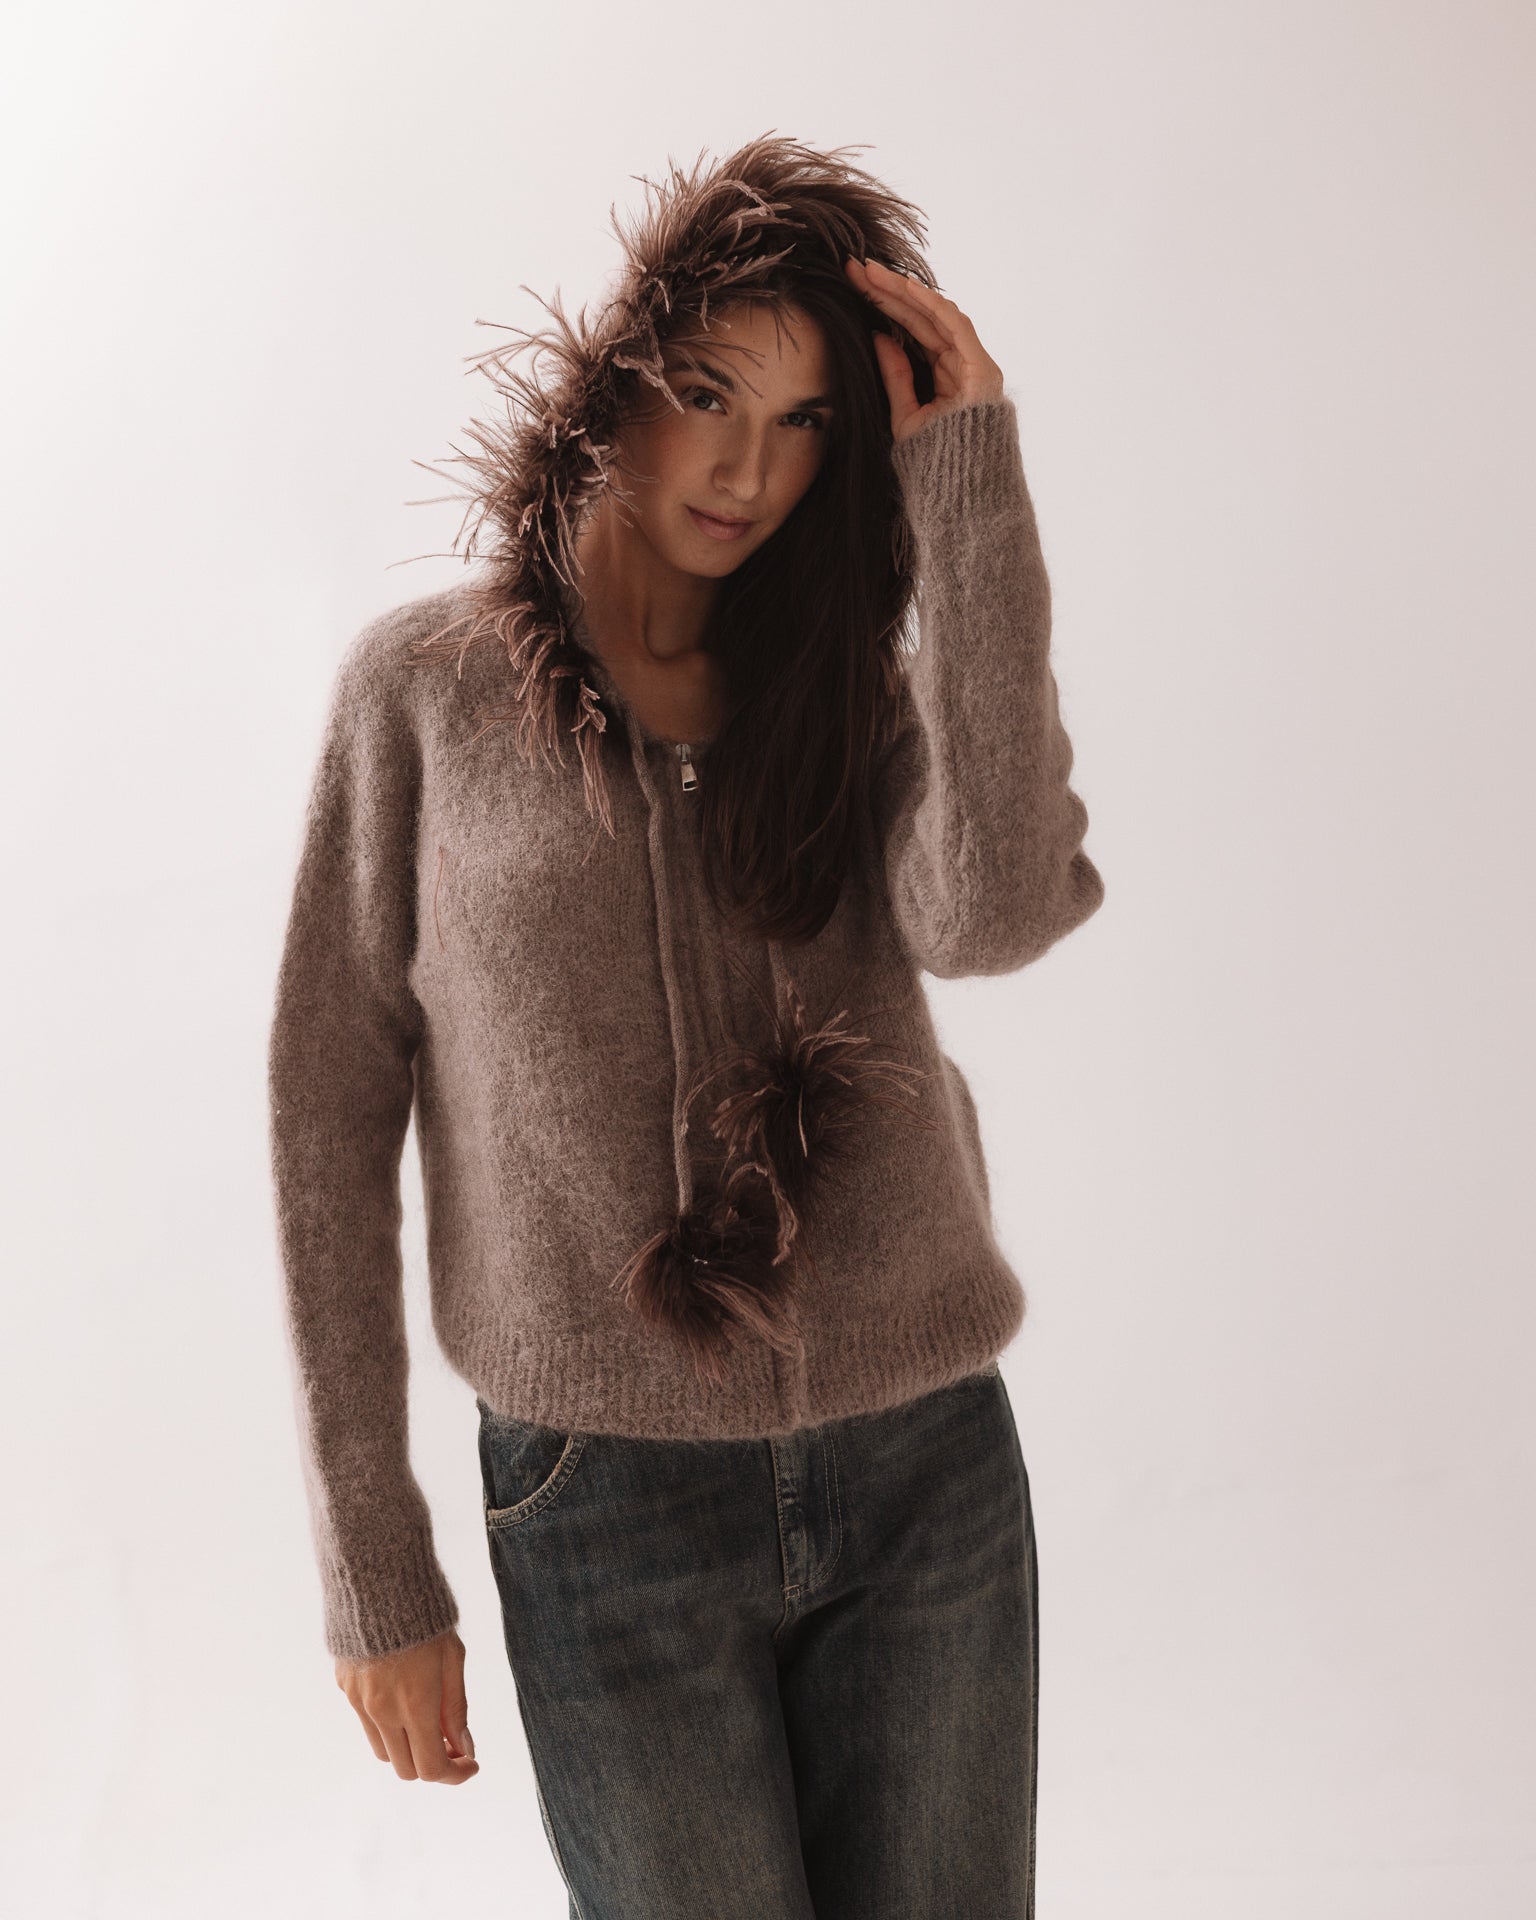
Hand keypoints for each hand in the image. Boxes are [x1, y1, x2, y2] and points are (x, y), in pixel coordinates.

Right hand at [334, 1627, 478, 1784]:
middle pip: (405, 1769)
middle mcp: (383, 1711)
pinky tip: (403, 1697)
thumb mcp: (453, 1658)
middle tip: (452, 1743)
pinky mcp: (345, 1688)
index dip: (455, 1776)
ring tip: (428, 1721)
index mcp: (415, 1705)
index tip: (471, 1764)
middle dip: (432, 1765)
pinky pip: (367, 1723)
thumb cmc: (425, 1615)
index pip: (432, 1769)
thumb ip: (456, 1708)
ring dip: (407, 1749)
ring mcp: (360, 1702)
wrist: (378, 1581)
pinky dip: (388, 1726)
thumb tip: (463, 1746)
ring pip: (384, 1751)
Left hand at [843, 255, 1005, 445]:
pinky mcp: (982, 368)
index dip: (883, 306)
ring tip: (870, 273)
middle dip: (887, 291)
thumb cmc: (933, 461)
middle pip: (921, 317)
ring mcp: (975, 365)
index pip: (912, 330)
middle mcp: (962, 364)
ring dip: (903, 291)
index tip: (854, 286)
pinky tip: (904, 289)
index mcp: (945, 374)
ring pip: (936, 315)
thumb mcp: (905, 414)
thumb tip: (879, 337)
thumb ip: (896, 376)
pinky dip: (930, 306)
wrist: (959, 490)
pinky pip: (955, 326)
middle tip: (854, 268)